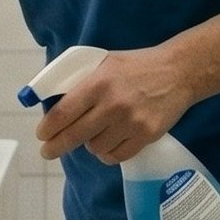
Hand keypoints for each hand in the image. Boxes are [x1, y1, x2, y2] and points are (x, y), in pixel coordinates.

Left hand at [36, 45, 196, 165]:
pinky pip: (117, 156)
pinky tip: (108, 146)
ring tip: (95, 135)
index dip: (48, 128)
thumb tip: (55, 103)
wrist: (178, 72)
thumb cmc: (136, 66)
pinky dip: (108, 154)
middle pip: (74, 135)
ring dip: (90, 145)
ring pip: (96, 148)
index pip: (63, 113)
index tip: (41, 135)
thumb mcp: (104, 63)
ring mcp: (130, 122)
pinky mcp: (146, 135)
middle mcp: (112, 105)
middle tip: (48, 151)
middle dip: (56, 147)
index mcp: (98, 83)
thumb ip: (82, 81)